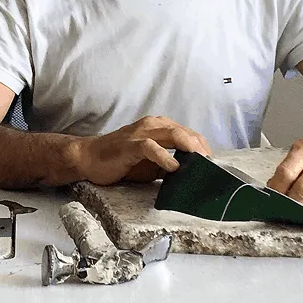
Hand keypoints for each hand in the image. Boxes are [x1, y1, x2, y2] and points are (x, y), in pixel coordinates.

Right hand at [72, 116, 210, 185]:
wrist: (88, 158)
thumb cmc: (121, 161)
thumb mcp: (150, 165)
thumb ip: (169, 165)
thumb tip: (190, 176)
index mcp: (159, 127)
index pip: (188, 134)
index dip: (203, 147)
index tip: (213, 164)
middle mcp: (152, 125)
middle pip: (185, 132)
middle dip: (201, 148)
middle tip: (212, 165)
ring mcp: (141, 133)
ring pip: (172, 134)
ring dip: (189, 148)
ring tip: (201, 162)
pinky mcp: (130, 144)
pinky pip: (150, 147)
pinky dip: (164, 157)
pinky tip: (174, 168)